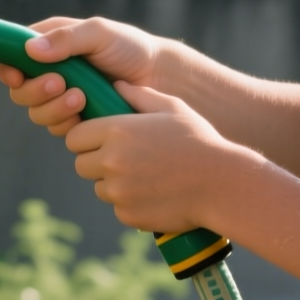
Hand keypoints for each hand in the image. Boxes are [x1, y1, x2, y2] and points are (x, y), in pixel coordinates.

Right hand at [0, 16, 167, 135]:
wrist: (161, 79)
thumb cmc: (131, 48)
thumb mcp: (99, 33)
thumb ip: (66, 38)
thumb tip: (31, 51)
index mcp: (51, 45)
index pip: (13, 59)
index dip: (10, 70)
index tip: (18, 76)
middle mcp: (52, 72)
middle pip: (20, 91)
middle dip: (36, 91)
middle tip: (59, 84)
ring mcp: (63, 98)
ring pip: (37, 113)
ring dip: (53, 108)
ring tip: (80, 98)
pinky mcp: (77, 120)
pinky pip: (58, 129)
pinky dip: (68, 123)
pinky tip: (87, 112)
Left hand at [65, 82, 260, 232]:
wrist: (224, 185)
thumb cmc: (200, 141)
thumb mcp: (172, 109)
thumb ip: (139, 95)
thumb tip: (116, 85)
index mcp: (116, 131)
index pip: (75, 137)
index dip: (86, 139)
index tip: (102, 140)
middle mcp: (111, 161)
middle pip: (81, 164)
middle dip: (96, 161)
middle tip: (124, 159)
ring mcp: (118, 191)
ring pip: (99, 187)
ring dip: (113, 183)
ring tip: (146, 175)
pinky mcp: (127, 214)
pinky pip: (118, 207)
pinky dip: (130, 203)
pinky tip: (156, 193)